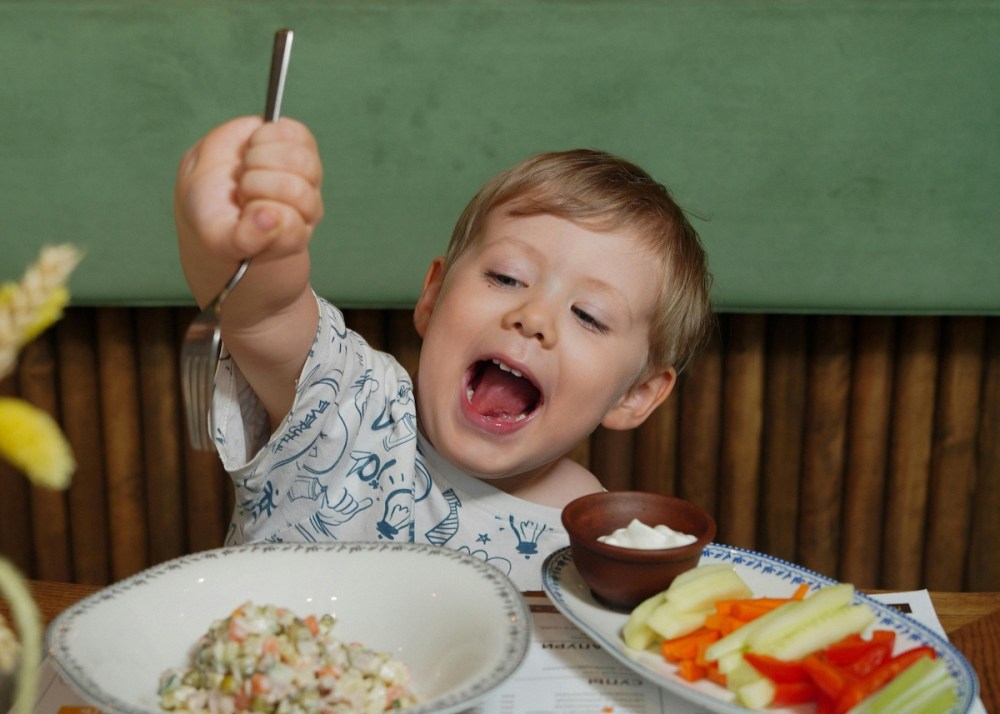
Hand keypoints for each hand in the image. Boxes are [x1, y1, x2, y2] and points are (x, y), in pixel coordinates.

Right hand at [175, 116, 324, 264]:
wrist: (208, 185)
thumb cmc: (215, 218)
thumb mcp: (220, 240)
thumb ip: (245, 239)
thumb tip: (271, 218)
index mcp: (292, 237)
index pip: (290, 223)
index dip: (259, 212)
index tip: (242, 211)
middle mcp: (308, 208)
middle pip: (294, 189)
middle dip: (253, 184)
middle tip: (241, 190)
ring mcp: (309, 175)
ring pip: (296, 159)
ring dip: (258, 159)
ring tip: (246, 169)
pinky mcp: (301, 144)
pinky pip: (292, 133)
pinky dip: (263, 136)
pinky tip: (254, 148)